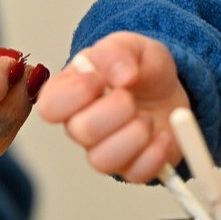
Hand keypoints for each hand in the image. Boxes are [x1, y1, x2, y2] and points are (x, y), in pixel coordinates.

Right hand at [34, 32, 190, 184]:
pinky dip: (156, 154)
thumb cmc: (142, 70)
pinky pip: (135, 175)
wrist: (170, 91)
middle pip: (81, 132)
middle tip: (131, 97)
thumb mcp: (132, 45)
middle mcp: (81, 124)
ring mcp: (104, 150)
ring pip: (103, 161)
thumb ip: (118, 51)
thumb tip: (120, 75)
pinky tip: (162, 135)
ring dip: (135, 134)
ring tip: (147, 118)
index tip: (100, 79)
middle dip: (115, 110)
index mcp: (70, 91)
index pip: (49, 106)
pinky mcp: (130, 168)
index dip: (76, 94)